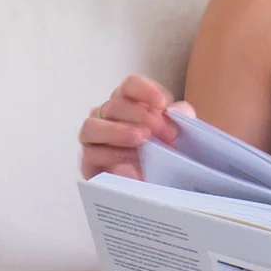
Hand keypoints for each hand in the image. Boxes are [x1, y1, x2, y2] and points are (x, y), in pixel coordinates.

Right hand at [79, 74, 193, 180]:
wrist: (154, 185)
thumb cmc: (162, 152)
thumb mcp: (178, 132)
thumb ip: (181, 117)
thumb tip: (175, 111)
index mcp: (130, 102)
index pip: (130, 85)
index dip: (144, 90)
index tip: (162, 103)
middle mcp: (108, 115)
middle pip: (114, 104)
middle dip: (140, 116)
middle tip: (163, 132)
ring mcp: (95, 137)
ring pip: (92, 125)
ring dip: (118, 132)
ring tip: (142, 140)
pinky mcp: (89, 160)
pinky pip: (91, 153)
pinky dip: (112, 155)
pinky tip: (131, 161)